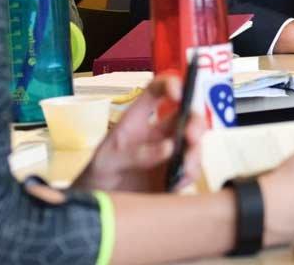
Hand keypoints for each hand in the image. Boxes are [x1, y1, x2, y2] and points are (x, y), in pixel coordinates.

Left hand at [72, 74, 205, 192]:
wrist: (99, 208)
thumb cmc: (98, 174)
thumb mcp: (108, 160)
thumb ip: (136, 153)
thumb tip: (169, 148)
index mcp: (138, 119)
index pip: (156, 91)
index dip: (169, 84)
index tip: (178, 93)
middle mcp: (158, 132)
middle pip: (185, 115)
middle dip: (195, 121)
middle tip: (192, 136)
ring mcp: (170, 153)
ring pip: (194, 142)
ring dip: (195, 151)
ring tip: (185, 167)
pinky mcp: (175, 174)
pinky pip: (191, 169)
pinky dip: (189, 174)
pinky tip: (178, 182)